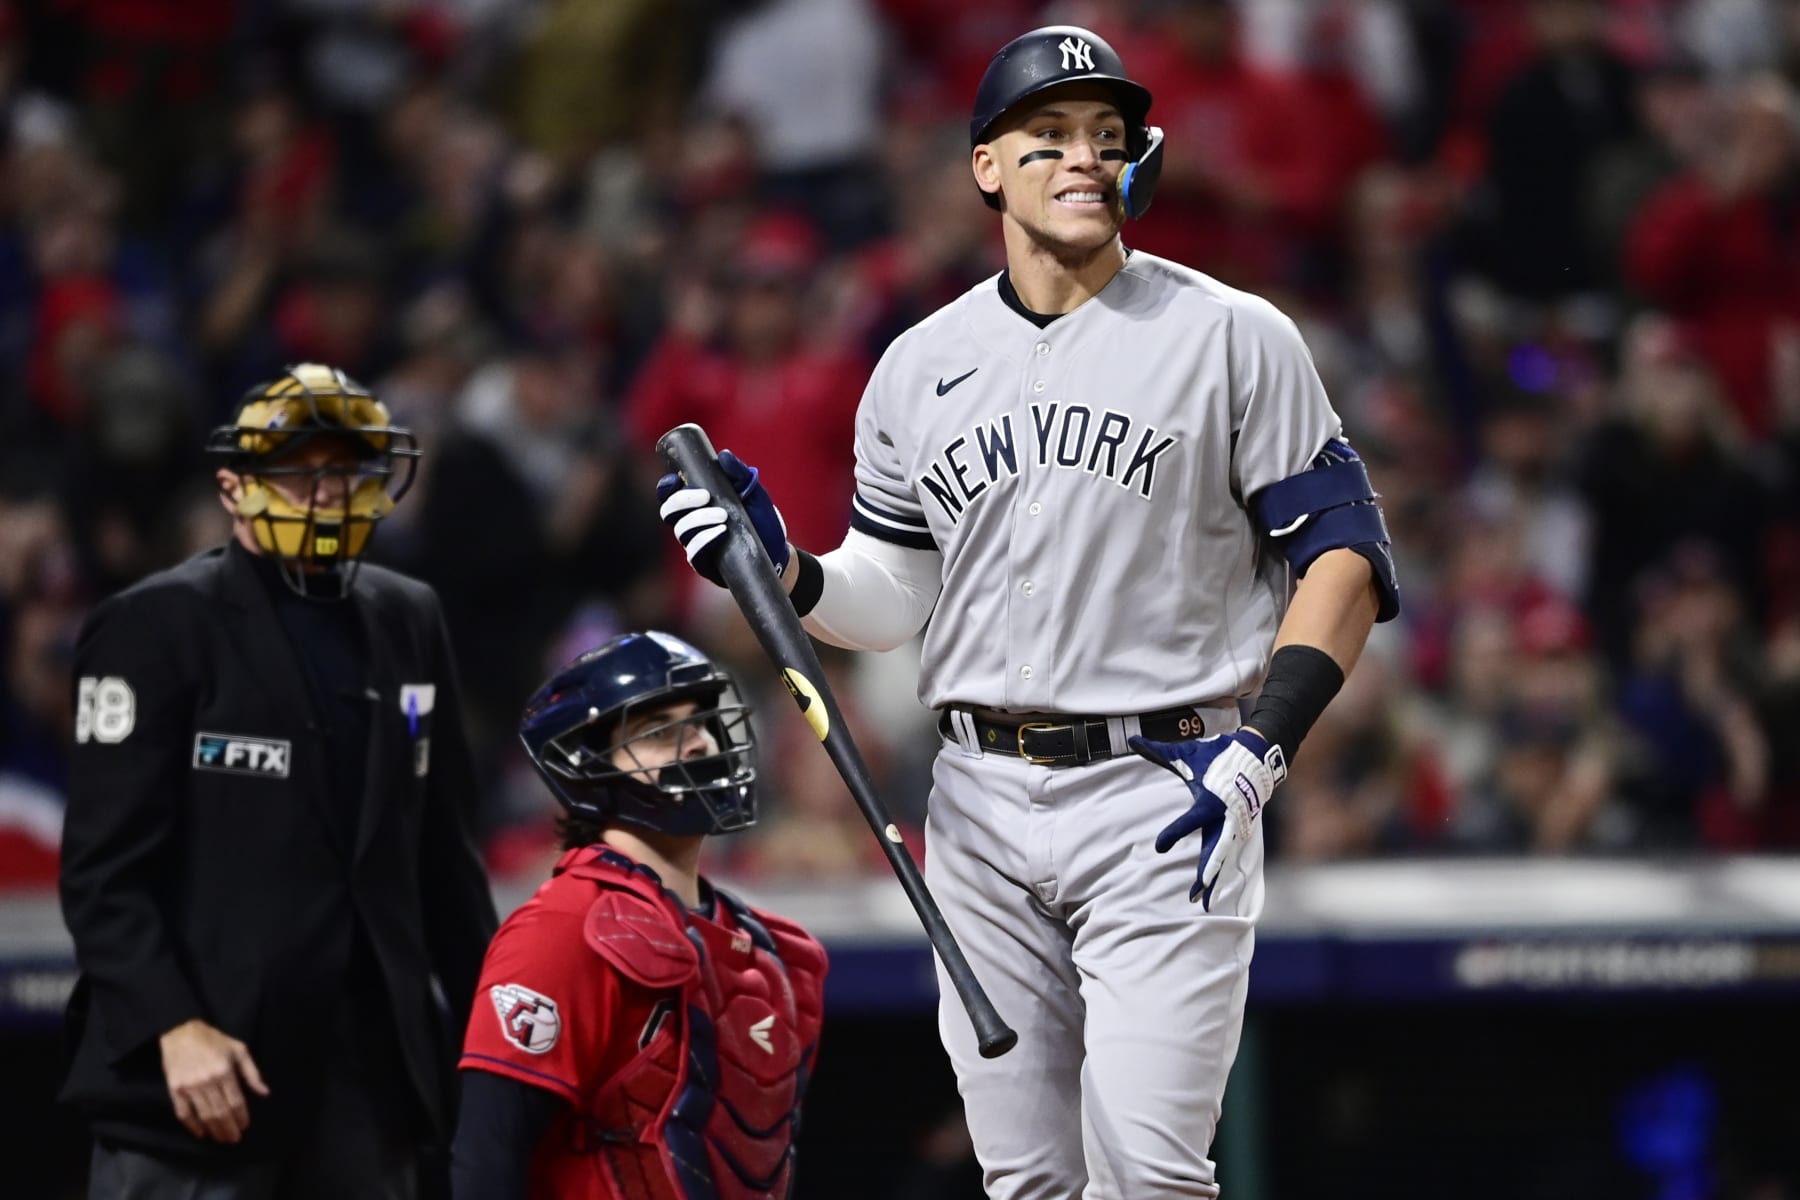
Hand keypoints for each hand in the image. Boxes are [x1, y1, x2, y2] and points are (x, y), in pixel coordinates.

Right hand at [158, 1018, 269, 1142]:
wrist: (181, 1032)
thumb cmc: (214, 1040)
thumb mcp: (239, 1050)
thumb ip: (252, 1073)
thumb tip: (264, 1093)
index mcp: (225, 1072)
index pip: (236, 1101)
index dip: (241, 1117)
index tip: (245, 1127)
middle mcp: (207, 1082)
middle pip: (220, 1112)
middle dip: (229, 1128)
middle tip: (234, 1140)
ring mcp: (189, 1087)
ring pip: (204, 1116)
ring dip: (214, 1130)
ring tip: (221, 1139)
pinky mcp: (175, 1090)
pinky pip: (183, 1113)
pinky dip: (192, 1126)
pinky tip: (201, 1134)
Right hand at [656, 449, 790, 585]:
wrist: (778, 549)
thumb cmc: (760, 517)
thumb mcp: (752, 491)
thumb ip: (738, 472)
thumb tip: (723, 456)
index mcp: (696, 504)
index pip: (670, 495)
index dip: (666, 487)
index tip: (674, 479)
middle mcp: (691, 524)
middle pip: (669, 513)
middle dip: (682, 501)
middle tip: (705, 496)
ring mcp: (696, 544)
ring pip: (681, 532)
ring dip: (699, 520)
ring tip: (723, 516)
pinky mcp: (705, 564)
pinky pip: (695, 554)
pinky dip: (705, 540)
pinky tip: (721, 532)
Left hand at [1130, 729, 1286, 908]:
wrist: (1256, 756)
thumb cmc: (1217, 755)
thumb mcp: (1187, 754)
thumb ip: (1158, 751)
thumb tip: (1131, 739)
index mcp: (1211, 800)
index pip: (1191, 820)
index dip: (1176, 833)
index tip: (1159, 846)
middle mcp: (1225, 817)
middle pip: (1215, 851)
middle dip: (1205, 873)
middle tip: (1194, 895)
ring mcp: (1235, 825)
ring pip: (1222, 858)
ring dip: (1212, 880)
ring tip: (1201, 902)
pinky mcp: (1239, 830)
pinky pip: (1227, 855)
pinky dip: (1220, 873)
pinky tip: (1211, 892)